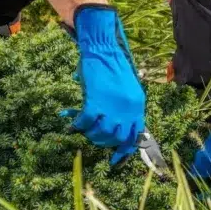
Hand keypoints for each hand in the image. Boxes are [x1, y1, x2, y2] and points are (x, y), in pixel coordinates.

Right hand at [61, 4, 145, 165]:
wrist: (103, 49)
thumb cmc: (114, 67)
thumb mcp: (129, 89)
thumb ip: (127, 108)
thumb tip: (118, 127)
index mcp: (138, 106)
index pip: (135, 136)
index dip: (124, 151)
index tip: (115, 160)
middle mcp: (128, 109)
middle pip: (117, 138)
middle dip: (104, 142)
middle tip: (94, 137)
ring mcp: (112, 107)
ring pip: (101, 134)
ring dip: (90, 135)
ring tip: (84, 129)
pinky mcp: (96, 102)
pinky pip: (85, 123)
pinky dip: (77, 125)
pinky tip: (72, 125)